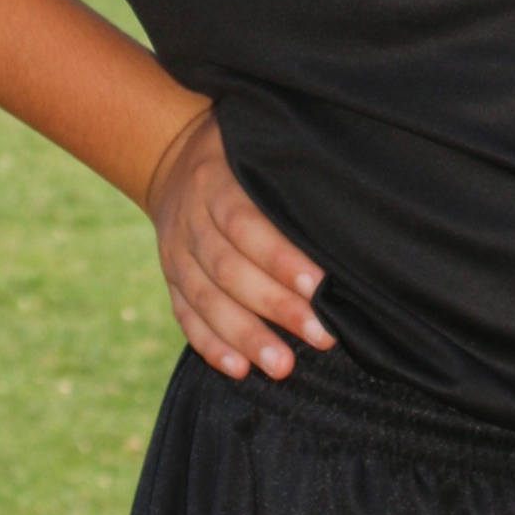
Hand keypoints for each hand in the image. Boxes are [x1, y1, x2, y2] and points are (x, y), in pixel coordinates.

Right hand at [143, 110, 334, 381]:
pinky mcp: (171, 280)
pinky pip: (185, 317)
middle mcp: (189, 220)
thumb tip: (344, 211)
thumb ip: (286, 173)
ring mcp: (175, 253)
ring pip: (205, 300)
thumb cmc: (239, 153)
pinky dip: (210, 345)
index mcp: (213, 183)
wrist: (170, 157)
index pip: (244, 224)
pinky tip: (239, 369)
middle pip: (228, 270)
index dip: (279, 258)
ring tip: (283, 366)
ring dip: (244, 336)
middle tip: (319, 335)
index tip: (318, 286)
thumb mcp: (255, 145)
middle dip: (274, 307)